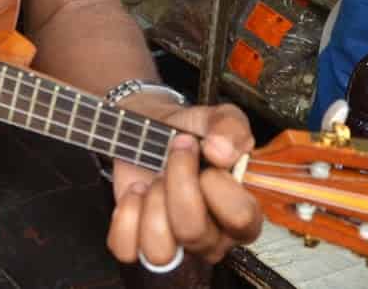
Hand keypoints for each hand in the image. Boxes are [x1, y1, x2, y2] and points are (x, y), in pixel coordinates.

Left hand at [107, 101, 261, 267]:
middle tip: (175, 155)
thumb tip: (222, 152)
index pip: (240, 219)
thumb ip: (232, 128)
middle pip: (193, 232)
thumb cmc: (193, 131)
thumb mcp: (220, 118)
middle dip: (178, 183)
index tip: (206, 153)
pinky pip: (127, 248)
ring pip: (160, 250)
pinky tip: (136, 192)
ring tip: (155, 179)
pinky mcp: (139, 243)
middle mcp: (212, 239)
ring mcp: (177, 246)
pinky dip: (125, 215)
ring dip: (152, 203)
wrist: (155, 129)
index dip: (218, 184)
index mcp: (242, 215)